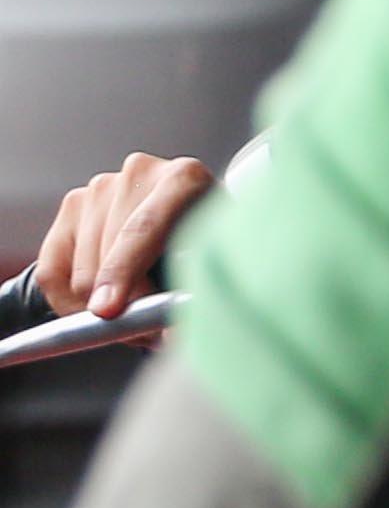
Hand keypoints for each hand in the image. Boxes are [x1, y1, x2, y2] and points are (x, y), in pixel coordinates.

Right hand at [27, 154, 209, 320]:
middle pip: (106, 256)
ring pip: (81, 273)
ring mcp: (100, 188)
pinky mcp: (71, 208)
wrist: (200, 224)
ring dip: (102, 306)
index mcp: (184, 180)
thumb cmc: (213, 247)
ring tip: (136, 315)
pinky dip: (72, 303)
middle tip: (148, 332)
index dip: (124, 272)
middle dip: (123, 304)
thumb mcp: (217, 264)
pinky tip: (104, 305)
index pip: (143, 229)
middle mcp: (138, 175)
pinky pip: (52, 274)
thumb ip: (192, 291)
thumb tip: (164, 331)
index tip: (109, 309)